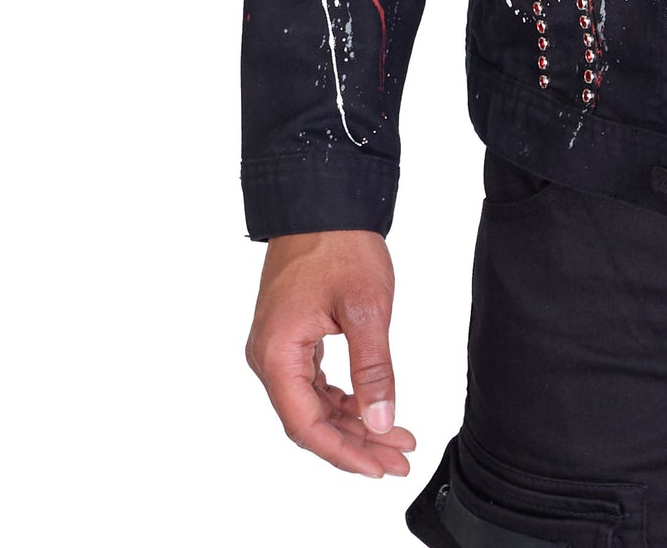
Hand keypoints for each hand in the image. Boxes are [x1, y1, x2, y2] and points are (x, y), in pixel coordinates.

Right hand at [245, 229, 417, 478]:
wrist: (323, 197)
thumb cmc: (340, 244)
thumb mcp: (367, 309)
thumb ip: (373, 370)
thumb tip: (381, 422)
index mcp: (276, 355)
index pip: (306, 426)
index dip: (344, 453)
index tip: (380, 468)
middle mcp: (268, 356)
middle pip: (309, 420)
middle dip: (355, 442)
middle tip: (398, 459)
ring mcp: (276, 346)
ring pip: (312, 403)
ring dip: (352, 422)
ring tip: (394, 438)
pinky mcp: (289, 335)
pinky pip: (311, 382)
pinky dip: (341, 398)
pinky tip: (368, 405)